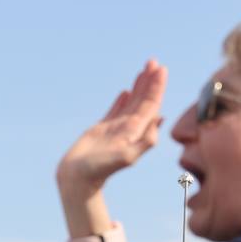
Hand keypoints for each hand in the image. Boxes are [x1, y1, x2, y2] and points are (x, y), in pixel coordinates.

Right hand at [56, 60, 167, 198]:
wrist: (78, 179)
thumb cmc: (99, 170)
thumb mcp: (126, 157)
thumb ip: (145, 141)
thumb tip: (159, 119)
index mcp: (137, 132)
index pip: (151, 105)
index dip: (157, 87)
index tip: (161, 69)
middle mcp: (129, 129)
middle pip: (144, 100)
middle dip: (150, 81)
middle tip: (154, 62)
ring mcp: (116, 129)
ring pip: (131, 103)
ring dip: (139, 86)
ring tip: (144, 69)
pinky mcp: (102, 130)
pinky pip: (115, 110)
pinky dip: (122, 100)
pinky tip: (126, 91)